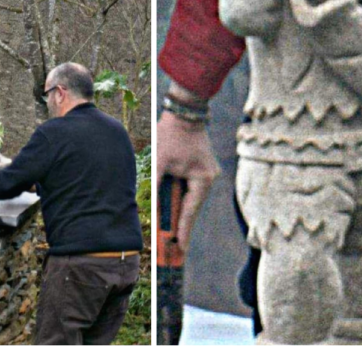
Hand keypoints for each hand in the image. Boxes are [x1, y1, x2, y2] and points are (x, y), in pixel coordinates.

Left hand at [155, 109, 220, 252]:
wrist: (184, 113)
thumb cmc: (170, 135)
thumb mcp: (160, 161)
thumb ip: (156, 185)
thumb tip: (153, 208)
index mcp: (202, 180)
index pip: (190, 211)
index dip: (183, 231)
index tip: (179, 249)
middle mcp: (208, 179)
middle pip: (191, 208)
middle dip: (181, 226)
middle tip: (173, 249)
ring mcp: (206, 174)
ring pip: (190, 199)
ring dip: (179, 212)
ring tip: (171, 234)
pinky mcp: (201, 169)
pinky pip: (190, 190)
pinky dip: (180, 199)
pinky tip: (172, 211)